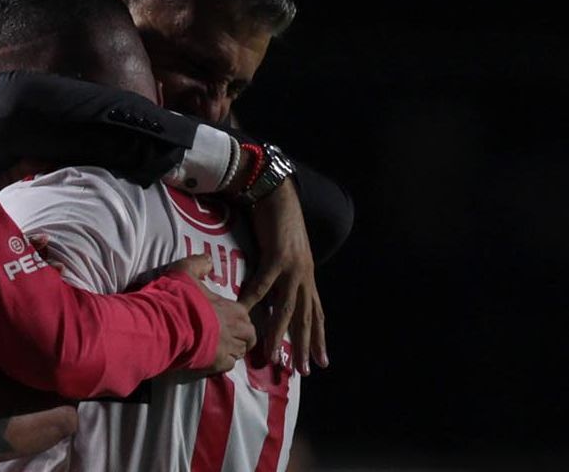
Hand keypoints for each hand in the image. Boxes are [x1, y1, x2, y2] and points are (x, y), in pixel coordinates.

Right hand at [171, 254, 256, 373]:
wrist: (166, 325)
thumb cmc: (178, 298)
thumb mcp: (185, 271)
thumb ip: (198, 264)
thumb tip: (208, 260)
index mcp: (231, 308)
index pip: (245, 315)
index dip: (239, 318)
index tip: (230, 319)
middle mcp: (235, 329)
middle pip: (249, 335)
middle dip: (243, 336)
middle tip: (230, 336)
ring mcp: (227, 348)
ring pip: (240, 352)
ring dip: (234, 349)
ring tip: (221, 348)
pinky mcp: (218, 363)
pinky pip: (229, 365)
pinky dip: (224, 363)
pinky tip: (213, 359)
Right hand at [239, 179, 328, 375]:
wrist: (279, 196)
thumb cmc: (280, 225)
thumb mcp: (285, 256)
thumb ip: (282, 277)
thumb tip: (273, 295)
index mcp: (307, 278)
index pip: (317, 314)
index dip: (320, 338)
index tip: (322, 361)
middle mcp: (304, 277)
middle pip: (306, 318)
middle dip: (306, 346)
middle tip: (304, 371)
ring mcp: (292, 268)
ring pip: (287, 308)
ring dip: (280, 334)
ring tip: (274, 355)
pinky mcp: (277, 257)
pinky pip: (263, 284)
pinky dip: (254, 299)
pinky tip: (246, 312)